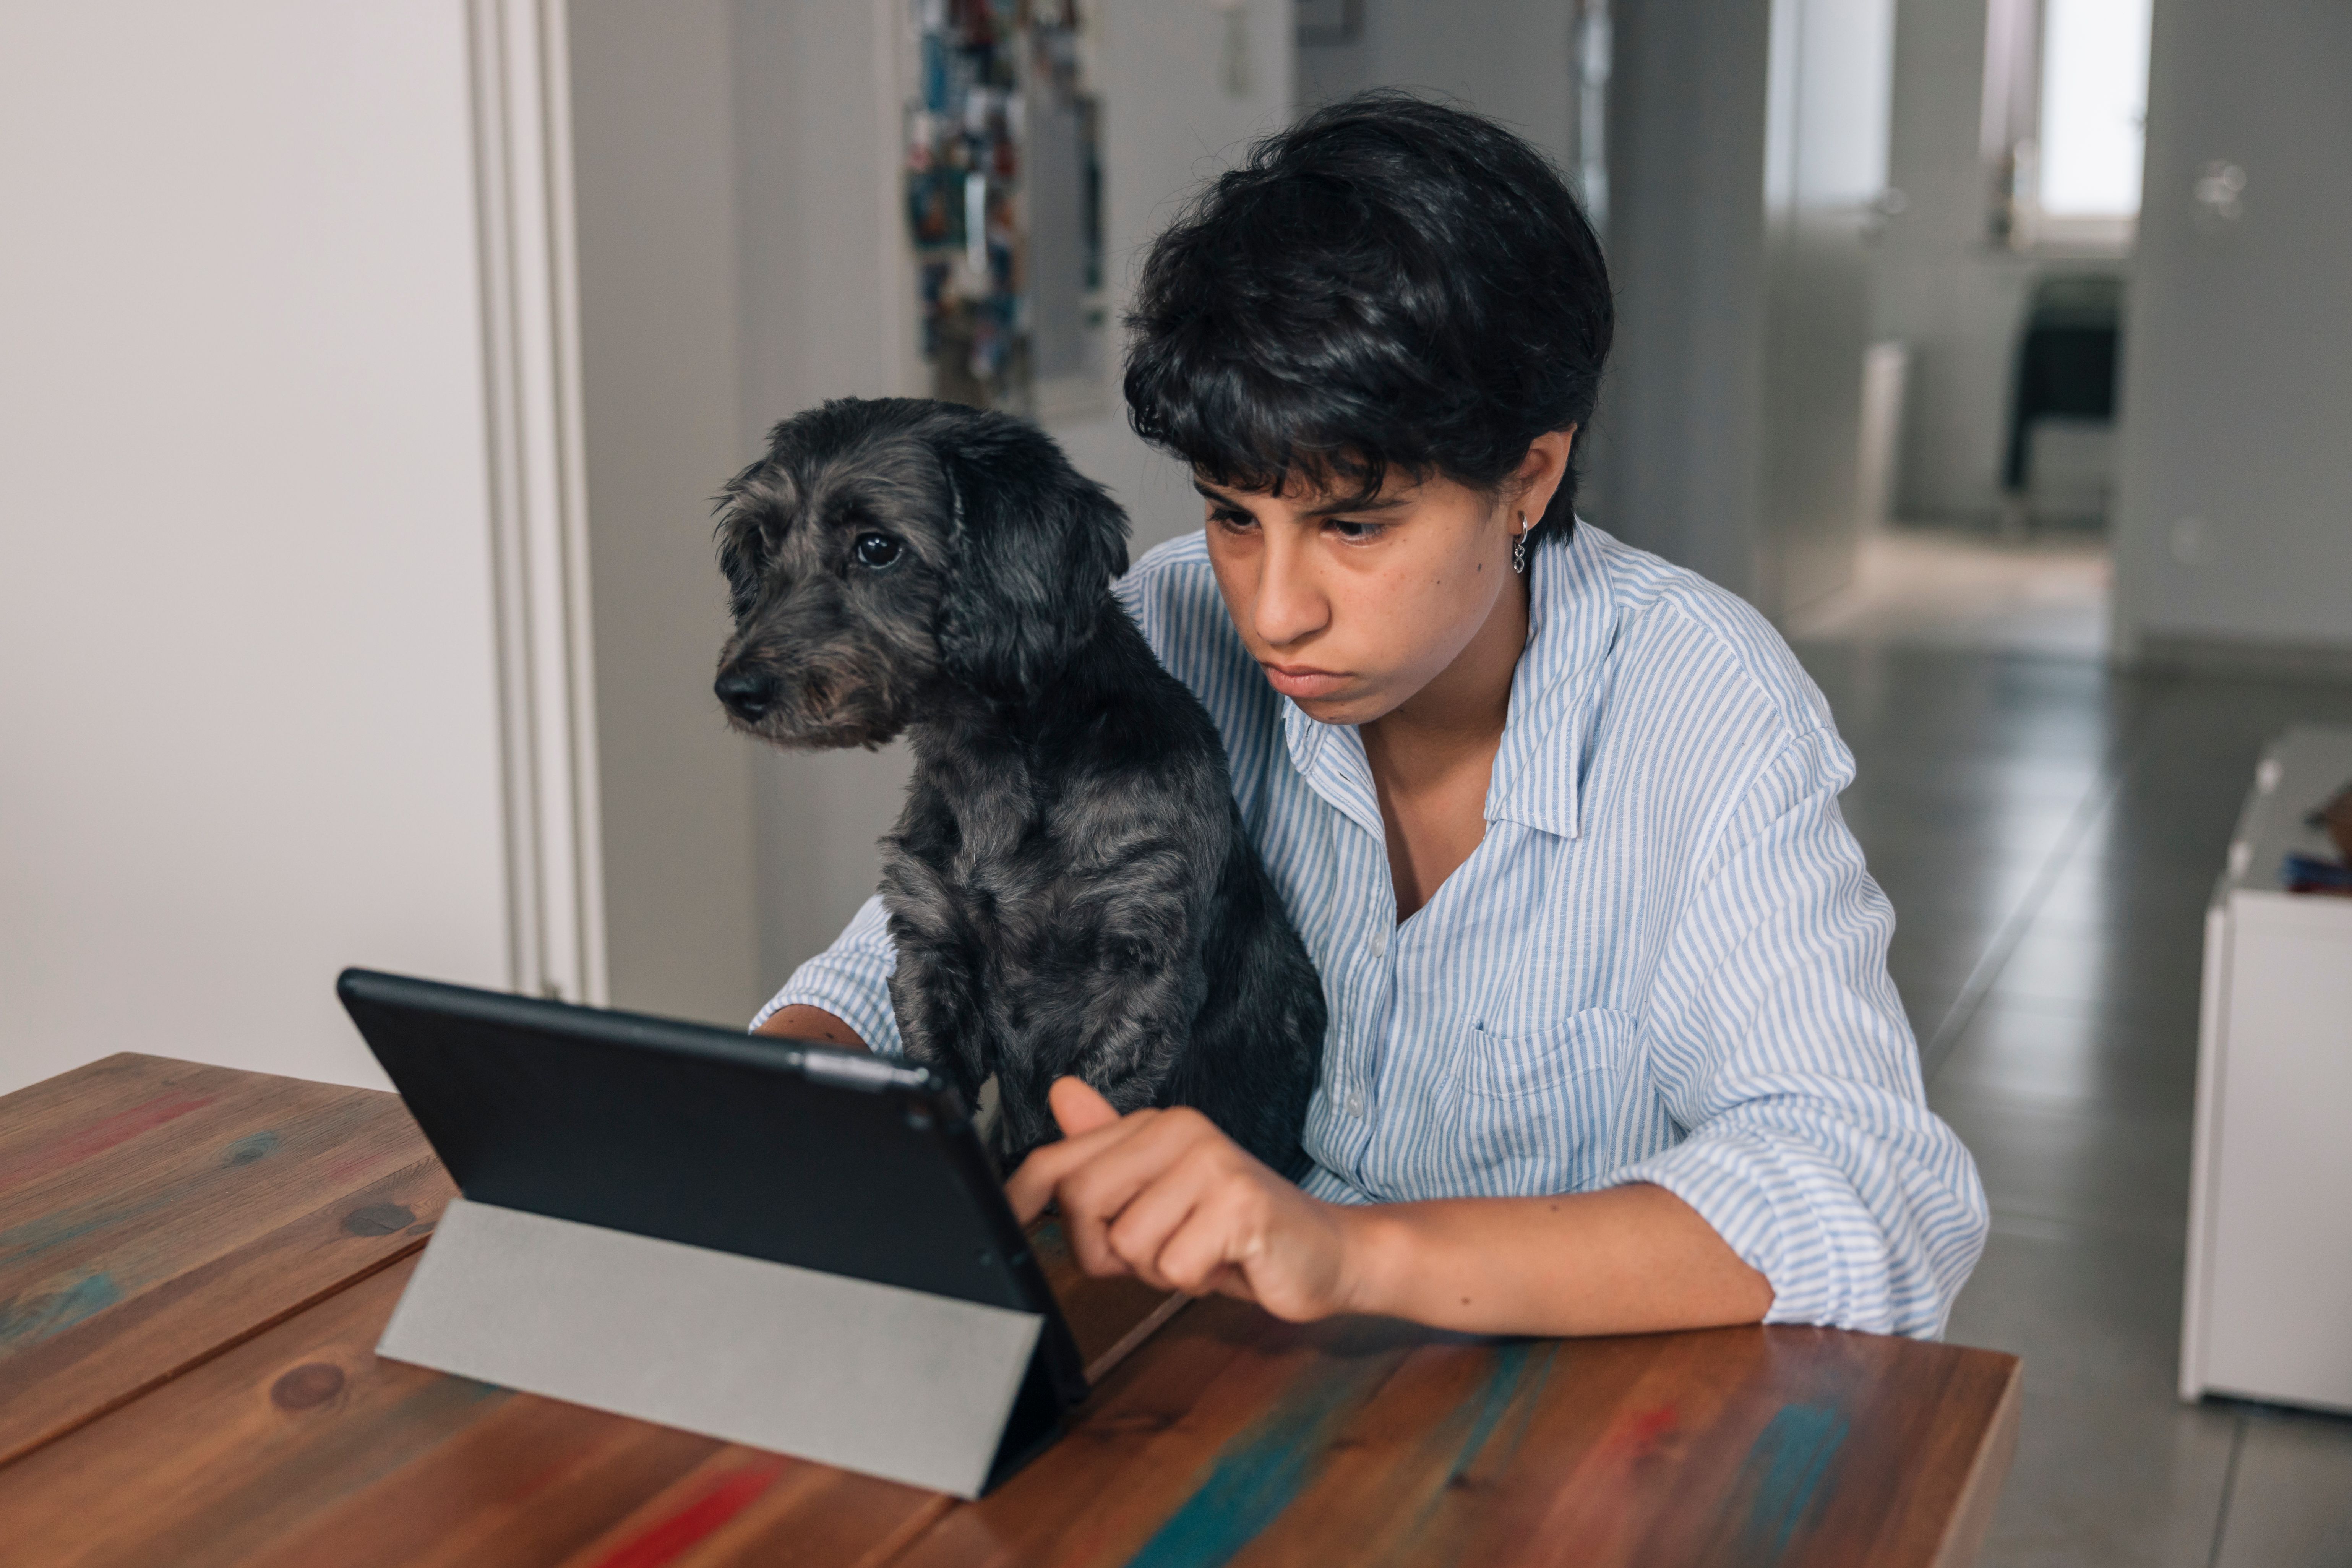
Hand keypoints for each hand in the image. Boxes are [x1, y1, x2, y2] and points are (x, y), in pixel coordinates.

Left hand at [1005, 1078, 1360, 1322]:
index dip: (1022, 1198)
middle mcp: (1182, 1131)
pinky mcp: (1241, 1205)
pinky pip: (1174, 1268)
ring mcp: (1213, 1164)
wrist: (1327, 1252)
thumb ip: (1110, 1150)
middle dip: (1108, 1250)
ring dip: (1159, 1270)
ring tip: (1201, 1251)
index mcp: (1157, 1126)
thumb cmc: (1236, 1230)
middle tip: (1159, 1250)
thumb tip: (1060, 1093)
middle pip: (1083, 1203)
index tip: (1007, 1225)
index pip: (1061, 1160)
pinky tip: (1227, 1261)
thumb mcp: (1163, 1193)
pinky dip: (1196, 1281)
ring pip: (1128, 1244)